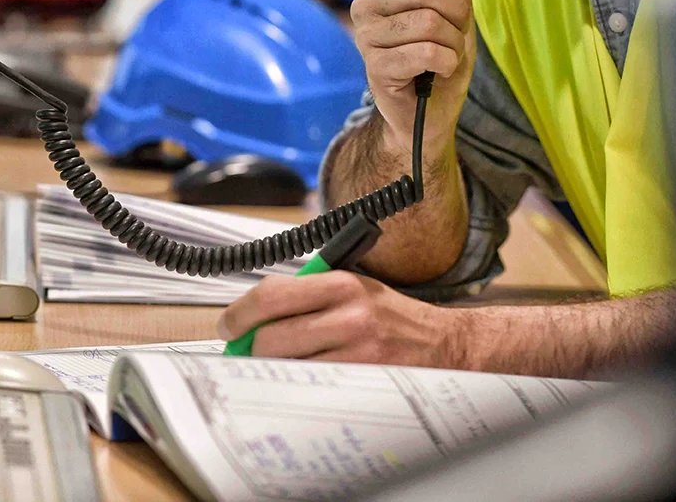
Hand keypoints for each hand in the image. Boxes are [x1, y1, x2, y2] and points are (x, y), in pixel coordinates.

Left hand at [217, 271, 457, 366]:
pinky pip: (315, 390)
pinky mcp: (366, 382)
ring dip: (271, 373)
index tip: (228, 326)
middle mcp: (349, 315)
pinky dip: (298, 389)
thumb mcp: (354, 288)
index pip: (271, 295)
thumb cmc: (392, 317)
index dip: (239, 314)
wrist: (447, 344)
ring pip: (289, 369)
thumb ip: (307, 296)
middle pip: (272, 338)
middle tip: (244, 355)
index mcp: (341, 284)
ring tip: (271, 370)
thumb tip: (252, 320)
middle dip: (249, 350)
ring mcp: (359, 353)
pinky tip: (298, 385)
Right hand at [351, 0, 475, 158]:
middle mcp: (365, 5)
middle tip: (455, 28)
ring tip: (445, 53)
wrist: (430, 111)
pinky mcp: (376, 67)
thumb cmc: (439, 52)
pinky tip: (437, 70)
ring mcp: (366, 37)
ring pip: (429, 22)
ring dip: (453, 41)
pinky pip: (427, 52)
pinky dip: (447, 62)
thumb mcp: (452, 2)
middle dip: (456, 8)